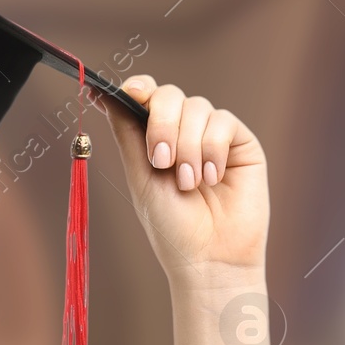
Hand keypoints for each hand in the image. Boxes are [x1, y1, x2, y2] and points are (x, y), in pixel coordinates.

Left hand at [100, 75, 268, 290]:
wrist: (209, 256)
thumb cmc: (171, 225)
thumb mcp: (141, 178)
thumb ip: (128, 135)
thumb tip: (104, 94)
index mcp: (153, 140)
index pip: (146, 98)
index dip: (138, 87)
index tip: (130, 92)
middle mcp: (182, 132)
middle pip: (169, 96)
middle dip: (162, 125)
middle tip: (162, 162)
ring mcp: (212, 135)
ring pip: (197, 108)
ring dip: (188, 147)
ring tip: (189, 184)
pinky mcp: (240, 142)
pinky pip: (223, 122)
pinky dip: (212, 150)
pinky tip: (212, 179)